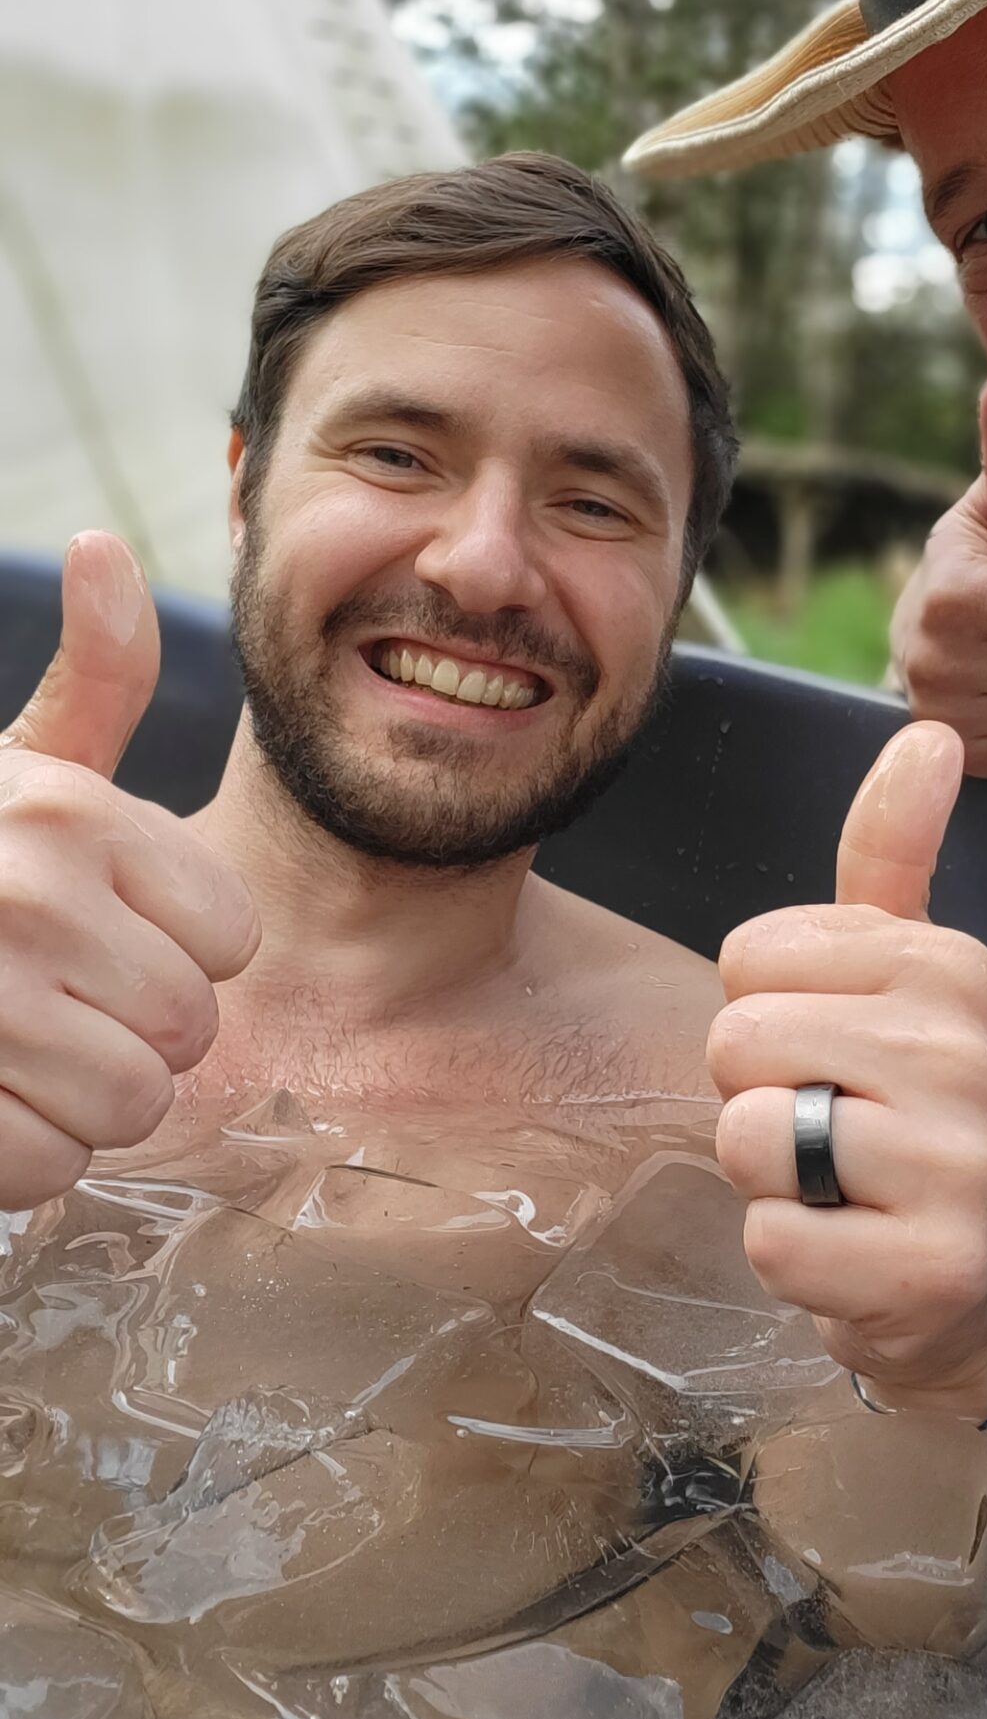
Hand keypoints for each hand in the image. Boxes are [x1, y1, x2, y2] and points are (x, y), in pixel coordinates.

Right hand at [0, 534, 259, 1210]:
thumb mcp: (10, 768)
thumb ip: (91, 678)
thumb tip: (102, 547)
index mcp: (70, 814)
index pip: (231, 939)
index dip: (171, 954)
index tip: (94, 936)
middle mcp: (31, 897)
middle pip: (191, 1032)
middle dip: (126, 1034)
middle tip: (40, 1002)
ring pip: (132, 1109)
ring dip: (75, 1103)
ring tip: (5, 1049)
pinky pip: (49, 1170)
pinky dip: (16, 1158)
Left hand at [708, 720, 986, 1420]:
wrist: (977, 1283)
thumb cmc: (908, 1113)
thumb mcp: (901, 974)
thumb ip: (892, 854)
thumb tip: (929, 731)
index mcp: (949, 964)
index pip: (746, 958)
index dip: (766, 1016)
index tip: (837, 1055)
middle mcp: (967, 1052)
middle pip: (735, 1043)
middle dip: (756, 1099)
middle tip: (832, 1134)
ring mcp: (957, 1165)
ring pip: (747, 1139)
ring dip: (770, 1182)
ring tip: (840, 1191)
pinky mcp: (931, 1269)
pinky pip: (773, 1241)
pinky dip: (791, 1258)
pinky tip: (852, 1254)